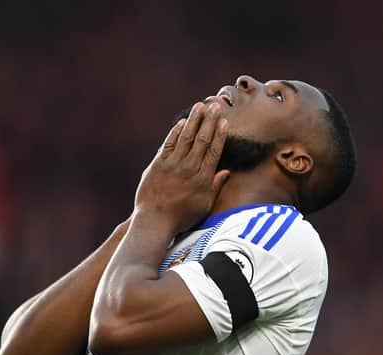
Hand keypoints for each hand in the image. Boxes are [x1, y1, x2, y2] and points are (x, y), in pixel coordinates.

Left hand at [134, 102, 229, 232]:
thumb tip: (227, 172)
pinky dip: (176, 131)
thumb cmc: (181, 217)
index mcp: (203, 179)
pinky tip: (182, 122)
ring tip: (200, 106)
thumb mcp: (204, 206)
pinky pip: (169, 143)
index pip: (214, 151)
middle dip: (210, 121)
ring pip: (186, 137)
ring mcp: (173, 165)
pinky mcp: (158, 164)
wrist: (155, 221)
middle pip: (202, 140)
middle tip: (216, 106)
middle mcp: (189, 168)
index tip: (224, 121)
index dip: (220, 134)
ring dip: (194, 120)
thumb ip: (215, 187)